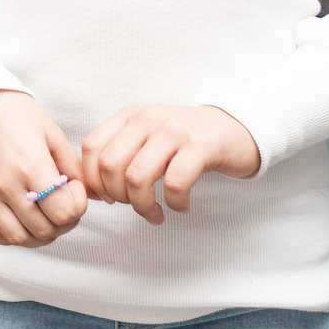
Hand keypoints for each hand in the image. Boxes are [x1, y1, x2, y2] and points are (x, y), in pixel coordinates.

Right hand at [0, 90, 88, 246]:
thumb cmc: (16, 114)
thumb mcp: (52, 134)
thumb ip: (73, 168)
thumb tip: (91, 195)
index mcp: (30, 164)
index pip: (63, 211)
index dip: (77, 207)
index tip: (72, 190)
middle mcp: (5, 182)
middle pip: (43, 229)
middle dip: (62, 223)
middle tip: (61, 205)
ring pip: (16, 237)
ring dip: (37, 235)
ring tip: (42, 218)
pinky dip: (5, 237)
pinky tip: (17, 223)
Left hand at [79, 104, 261, 225]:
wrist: (236, 129)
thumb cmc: (185, 142)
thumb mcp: (148, 138)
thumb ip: (120, 155)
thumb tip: (94, 192)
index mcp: (130, 115)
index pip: (92, 147)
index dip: (93, 180)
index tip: (109, 199)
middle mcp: (148, 118)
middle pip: (110, 165)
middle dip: (118, 196)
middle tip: (136, 206)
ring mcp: (175, 130)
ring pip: (137, 177)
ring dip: (143, 206)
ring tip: (156, 213)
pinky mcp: (201, 146)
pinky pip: (175, 184)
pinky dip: (175, 204)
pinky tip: (182, 207)